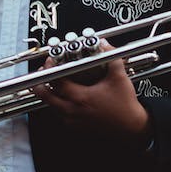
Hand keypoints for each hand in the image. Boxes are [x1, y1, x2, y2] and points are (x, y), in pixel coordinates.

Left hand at [30, 40, 150, 146]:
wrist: (131, 128)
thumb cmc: (125, 105)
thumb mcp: (119, 78)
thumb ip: (111, 57)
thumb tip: (105, 44)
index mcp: (81, 98)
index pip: (56, 82)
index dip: (50, 69)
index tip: (51, 61)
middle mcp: (73, 111)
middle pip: (45, 97)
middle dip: (39, 84)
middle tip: (41, 73)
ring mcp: (73, 121)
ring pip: (51, 107)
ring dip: (48, 95)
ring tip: (50, 84)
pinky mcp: (76, 128)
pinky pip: (60, 115)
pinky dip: (57, 105)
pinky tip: (63, 98)